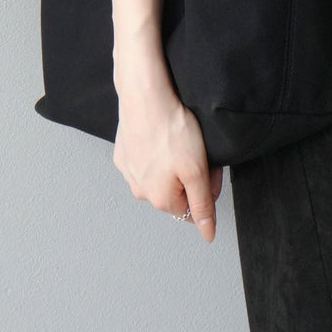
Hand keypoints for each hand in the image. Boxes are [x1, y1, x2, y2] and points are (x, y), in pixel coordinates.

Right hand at [113, 68, 223, 242]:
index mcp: (160, 199)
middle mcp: (140, 191)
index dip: (206, 189)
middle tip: (195, 150)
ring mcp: (128, 172)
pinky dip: (155, 150)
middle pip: (175, 193)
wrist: (145, 97)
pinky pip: (145, 159)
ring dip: (171, 164)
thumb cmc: (172, 130)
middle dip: (189, 177)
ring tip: (175, 140)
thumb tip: (208, 234)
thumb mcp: (198, 170)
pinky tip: (160, 135)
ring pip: (159, 176)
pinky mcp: (123, 153)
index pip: (192, 210)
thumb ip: (203, 205)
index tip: (207, 168)